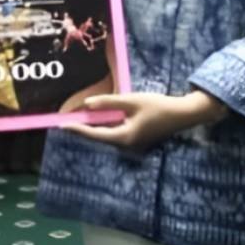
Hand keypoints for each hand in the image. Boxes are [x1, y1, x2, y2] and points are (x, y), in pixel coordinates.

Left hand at [63, 91, 225, 151]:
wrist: (183, 114)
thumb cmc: (158, 106)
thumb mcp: (131, 101)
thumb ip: (108, 103)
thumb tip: (87, 105)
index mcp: (124, 137)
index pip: (94, 135)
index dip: (77, 129)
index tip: (61, 125)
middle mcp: (126, 143)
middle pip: (99, 136)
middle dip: (83, 128)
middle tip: (64, 120)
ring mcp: (132, 142)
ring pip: (106, 134)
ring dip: (93, 126)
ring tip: (76, 117)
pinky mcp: (136, 137)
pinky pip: (115, 131)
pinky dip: (104, 124)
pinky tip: (97, 116)